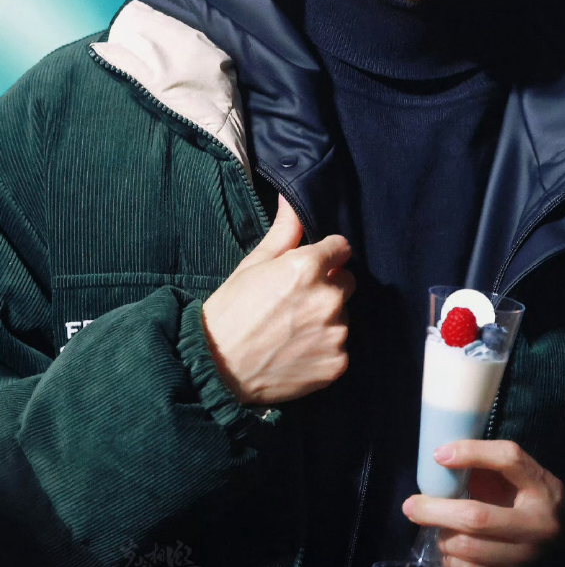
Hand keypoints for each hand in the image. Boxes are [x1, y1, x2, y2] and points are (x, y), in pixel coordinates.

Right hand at [201, 195, 354, 404]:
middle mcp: (328, 299)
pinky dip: (324, 349)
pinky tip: (297, 351)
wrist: (216, 368)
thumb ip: (284, 231)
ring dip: (326, 318)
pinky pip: (340, 347)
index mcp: (308, 268)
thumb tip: (290, 199)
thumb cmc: (231, 311)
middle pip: (346, 282)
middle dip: (328, 286)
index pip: (341, 248)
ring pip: (343, 315)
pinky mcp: (337, 363)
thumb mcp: (254, 264)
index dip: (325, 256)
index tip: (310, 267)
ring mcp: (335, 333)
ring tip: (292, 330)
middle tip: (295, 302)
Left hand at [403, 439, 564, 566]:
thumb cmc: (523, 498)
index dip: (471, 453)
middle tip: (411, 506)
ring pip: (469, 549)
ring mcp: (528, 558)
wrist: (555, 537)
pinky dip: (453, 563)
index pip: (508, 459)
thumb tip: (441, 458)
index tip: (439, 455)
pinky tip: (452, 551)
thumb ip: (485, 463)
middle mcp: (540, 525)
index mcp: (542, 486)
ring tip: (439, 529)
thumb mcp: (512, 474)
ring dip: (444, 538)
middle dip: (436, 510)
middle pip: (477, 517)